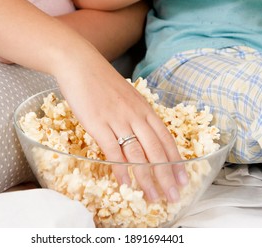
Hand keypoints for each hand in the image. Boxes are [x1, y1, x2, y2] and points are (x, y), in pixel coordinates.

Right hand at [55, 60, 188, 202]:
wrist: (79, 63)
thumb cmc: (101, 80)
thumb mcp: (126, 96)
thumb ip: (135, 115)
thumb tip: (140, 134)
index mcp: (145, 109)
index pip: (166, 139)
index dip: (176, 161)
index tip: (182, 179)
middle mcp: (136, 115)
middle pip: (157, 151)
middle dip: (167, 176)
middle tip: (173, 196)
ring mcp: (118, 120)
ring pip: (139, 154)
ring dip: (147, 178)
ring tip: (153, 197)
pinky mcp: (98, 123)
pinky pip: (113, 151)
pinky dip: (121, 169)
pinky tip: (126, 184)